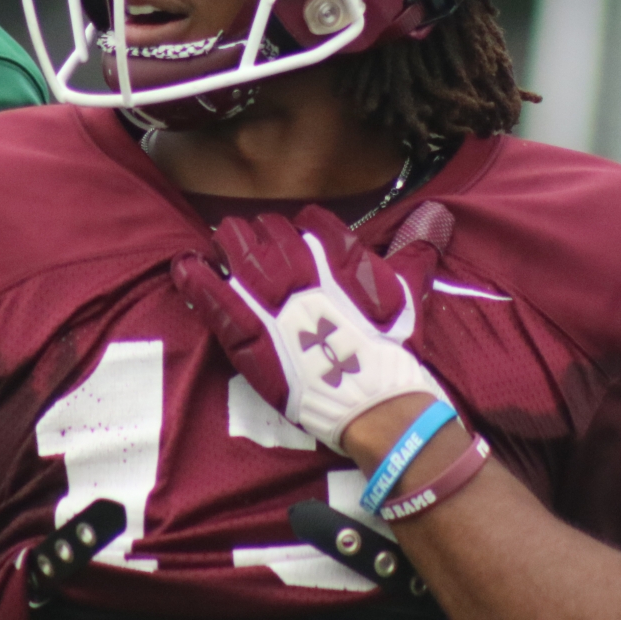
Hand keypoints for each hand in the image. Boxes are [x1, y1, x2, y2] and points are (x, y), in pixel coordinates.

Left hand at [172, 202, 451, 450]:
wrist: (378, 405)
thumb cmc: (394, 353)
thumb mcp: (410, 296)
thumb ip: (414, 252)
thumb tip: (435, 215)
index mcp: (343, 263)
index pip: (317, 225)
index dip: (304, 225)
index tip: (298, 229)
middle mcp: (307, 276)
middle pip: (274, 237)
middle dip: (263, 231)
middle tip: (252, 231)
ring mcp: (275, 306)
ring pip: (243, 260)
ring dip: (230, 245)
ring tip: (220, 237)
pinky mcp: (252, 339)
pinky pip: (217, 301)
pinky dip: (198, 282)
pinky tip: (185, 265)